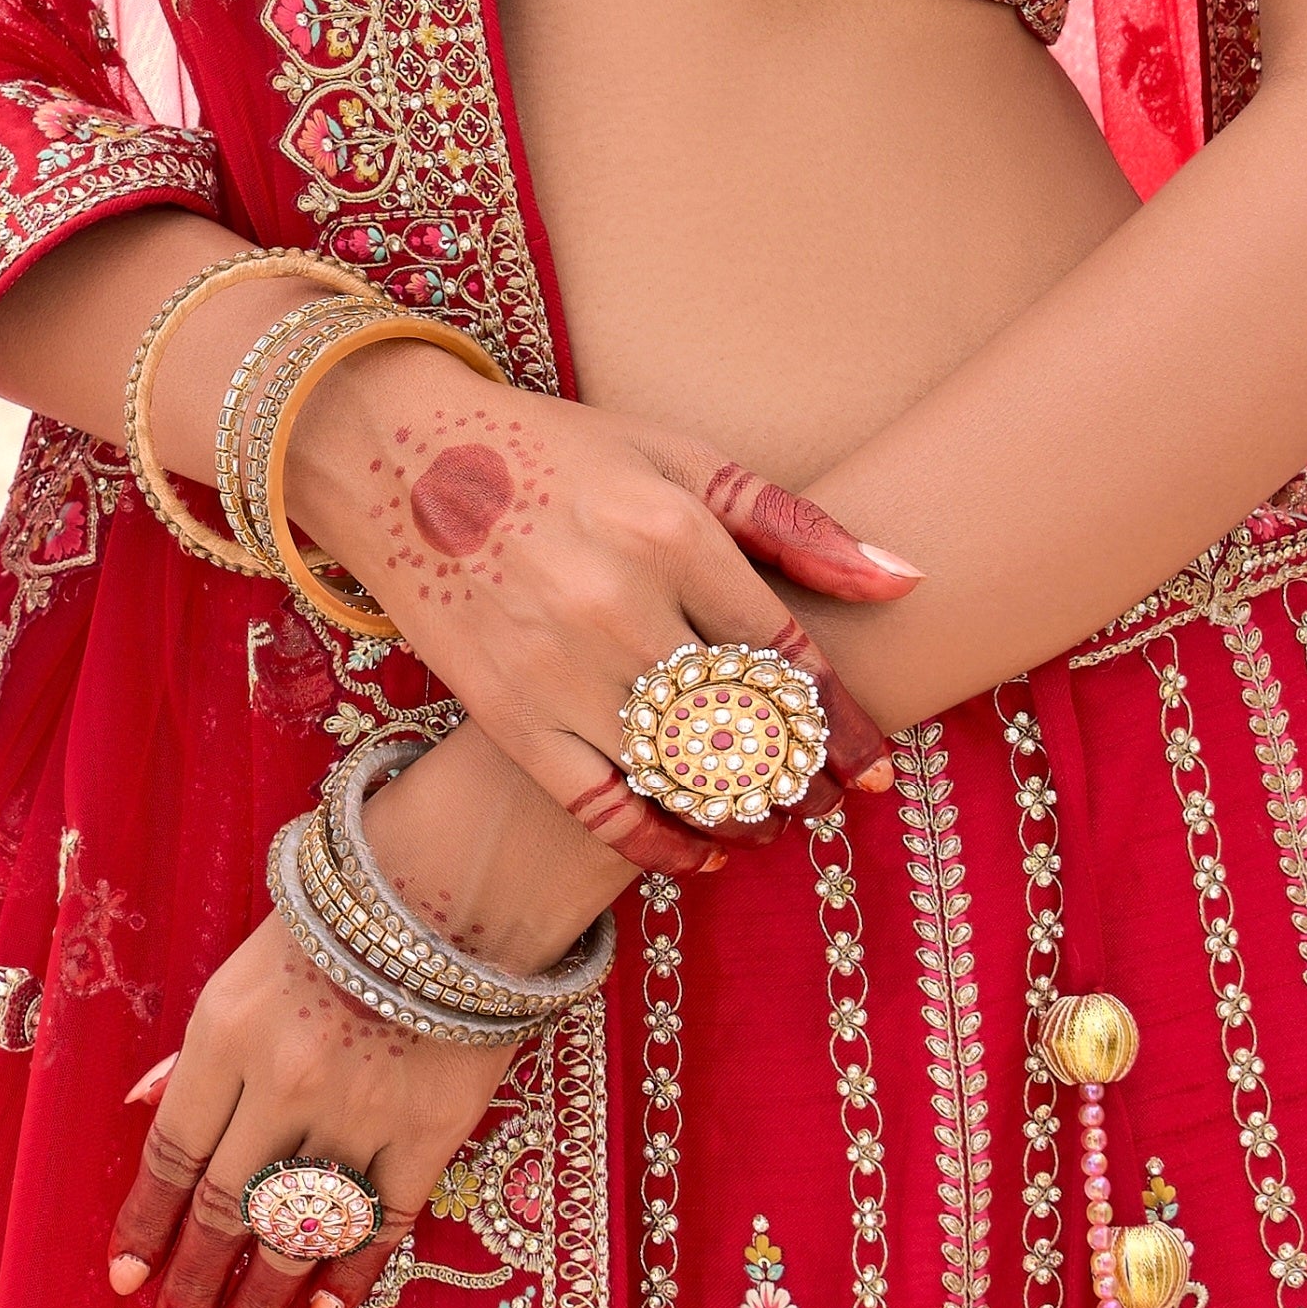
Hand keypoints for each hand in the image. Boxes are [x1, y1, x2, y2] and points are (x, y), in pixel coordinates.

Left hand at [105, 919, 509, 1307]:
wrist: (456, 886)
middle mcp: (284, 1082)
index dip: (145, 1222)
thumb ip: (199, 1051)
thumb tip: (145, 1108)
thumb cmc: (337, 921)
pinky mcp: (428, 1129)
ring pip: (297, 1229)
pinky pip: (380, 1220)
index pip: (171, 1151)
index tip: (126, 1278)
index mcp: (226, 1034)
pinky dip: (349, 1271)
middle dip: (193, 1282)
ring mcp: (359, 1111)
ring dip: (260, 1297)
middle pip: (225, 1206)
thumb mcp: (244, 971)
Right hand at [281, 344, 918, 870]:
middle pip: (739, 722)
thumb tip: (904, 578)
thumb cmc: (559, 455)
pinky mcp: (505, 712)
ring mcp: (556, 665)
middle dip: (797, 774)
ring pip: (679, 773)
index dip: (839, 720)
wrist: (401, 461)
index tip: (873, 766)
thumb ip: (791, 525)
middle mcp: (617, 602)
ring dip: (742, 815)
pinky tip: (703, 852)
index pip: (783, 650)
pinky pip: (599, 805)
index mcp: (670, 530)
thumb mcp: (679, 459)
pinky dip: (660, 842)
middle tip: (827, 797)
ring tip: (774, 821)